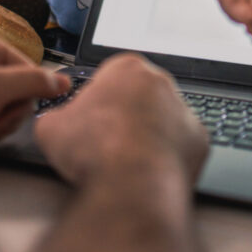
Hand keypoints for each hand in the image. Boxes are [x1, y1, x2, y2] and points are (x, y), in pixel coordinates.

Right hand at [34, 53, 208, 186]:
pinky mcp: (200, 140)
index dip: (97, 99)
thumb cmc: (94, 149)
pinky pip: (180, 144)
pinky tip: (149, 170)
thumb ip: (55, 117)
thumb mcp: (51, 128)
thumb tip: (53, 123)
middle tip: (106, 142)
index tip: (89, 118)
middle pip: (140, 95)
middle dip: (125, 114)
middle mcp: (161, 82)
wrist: (131, 183)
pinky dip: (168, 156)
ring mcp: (184, 110)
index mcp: (127, 68)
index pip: (111, 75)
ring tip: (127, 161)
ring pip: (163, 119)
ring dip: (148, 135)